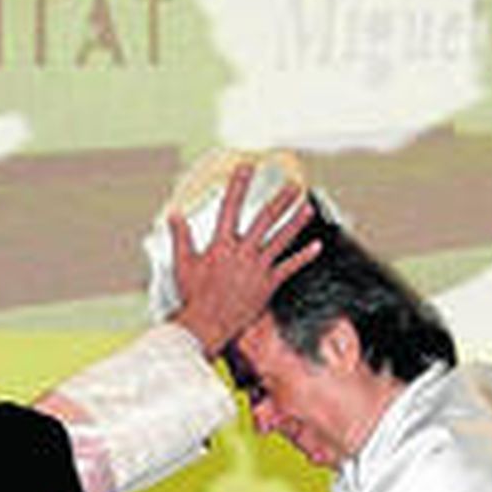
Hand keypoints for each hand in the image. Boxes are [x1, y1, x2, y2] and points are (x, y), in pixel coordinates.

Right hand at [170, 163, 318, 356]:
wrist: (206, 325)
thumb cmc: (193, 297)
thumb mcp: (182, 264)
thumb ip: (180, 236)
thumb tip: (174, 214)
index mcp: (221, 244)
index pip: (231, 207)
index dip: (239, 185)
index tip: (246, 167)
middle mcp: (242, 252)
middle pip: (265, 219)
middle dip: (280, 199)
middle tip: (292, 184)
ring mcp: (258, 268)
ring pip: (281, 238)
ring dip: (296, 220)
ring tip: (307, 205)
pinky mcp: (268, 284)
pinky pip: (290, 267)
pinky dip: (304, 256)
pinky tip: (317, 246)